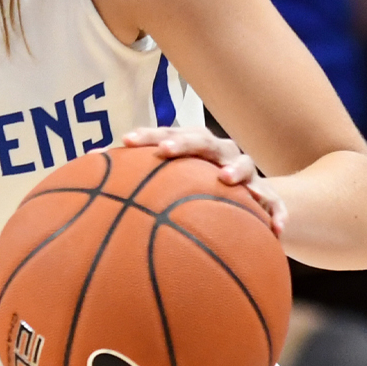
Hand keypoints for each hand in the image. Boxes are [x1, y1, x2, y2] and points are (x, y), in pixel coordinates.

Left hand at [122, 127, 286, 236]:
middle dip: (183, 143)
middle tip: (164, 152)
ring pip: (245, 164)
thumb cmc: (204, 192)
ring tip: (225, 180)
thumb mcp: (175, 190)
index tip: (123, 141)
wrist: (259, 201)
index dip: (147, 136)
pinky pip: (276, 204)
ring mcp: (248, 173)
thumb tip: (90, 193)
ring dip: (235, 169)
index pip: (168, 135)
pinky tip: (275, 230)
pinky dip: (277, 213)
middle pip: (203, 140)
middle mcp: (221, 153)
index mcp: (195, 148)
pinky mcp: (270, 196)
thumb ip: (140, 191)